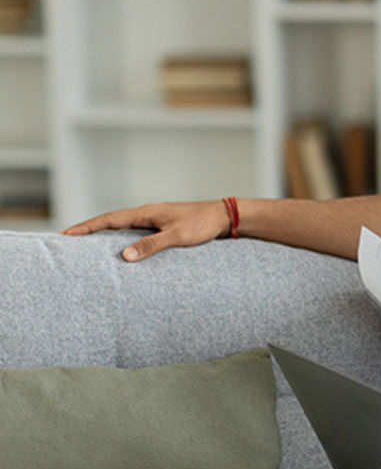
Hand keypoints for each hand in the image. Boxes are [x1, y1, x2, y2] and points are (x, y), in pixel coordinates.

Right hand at [62, 201, 230, 261]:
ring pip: (124, 227)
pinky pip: (136, 232)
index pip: (109, 219)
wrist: (224, 217)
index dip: (87, 227)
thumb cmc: (202, 224)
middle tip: (69, 240)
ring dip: (105, 234)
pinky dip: (123, 238)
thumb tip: (124, 256)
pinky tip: (121, 248)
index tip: (67, 234)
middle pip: (112, 222)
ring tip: (88, 246)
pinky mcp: (164, 227)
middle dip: (90, 230)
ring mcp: (155, 220)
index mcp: (146, 212)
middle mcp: (147, 214)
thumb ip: (151, 245)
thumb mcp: (177, 236)